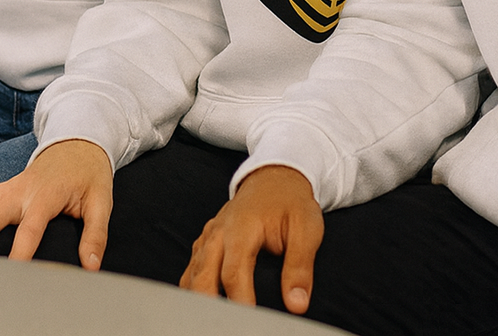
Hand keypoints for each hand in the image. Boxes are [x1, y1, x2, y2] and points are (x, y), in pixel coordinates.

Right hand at [0, 139, 112, 266]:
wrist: (73, 144)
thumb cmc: (87, 175)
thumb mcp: (100, 200)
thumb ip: (96, 233)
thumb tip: (91, 266)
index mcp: (44, 194)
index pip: (29, 227)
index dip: (20, 252)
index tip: (11, 276)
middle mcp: (16, 192)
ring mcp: (0, 193)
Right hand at [180, 166, 323, 311]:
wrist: (274, 177)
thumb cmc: (290, 202)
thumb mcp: (306, 228)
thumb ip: (300, 266)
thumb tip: (297, 303)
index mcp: (241, 227)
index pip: (232, 272)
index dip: (238, 302)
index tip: (248, 323)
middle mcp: (218, 232)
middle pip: (202, 278)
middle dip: (210, 306)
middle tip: (226, 326)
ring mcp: (208, 237)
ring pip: (191, 276)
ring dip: (199, 300)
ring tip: (212, 322)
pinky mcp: (205, 242)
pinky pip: (191, 270)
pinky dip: (193, 290)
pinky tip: (205, 307)